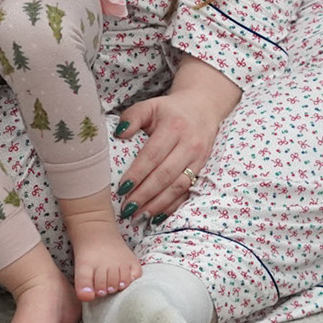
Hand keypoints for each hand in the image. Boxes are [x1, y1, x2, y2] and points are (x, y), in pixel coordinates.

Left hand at [111, 77, 230, 219]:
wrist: (203, 108)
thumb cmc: (170, 110)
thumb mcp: (150, 106)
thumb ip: (132, 116)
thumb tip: (119, 134)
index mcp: (174, 127)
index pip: (153, 155)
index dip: (137, 173)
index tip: (121, 188)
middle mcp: (189, 144)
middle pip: (165, 175)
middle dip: (145, 194)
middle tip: (127, 208)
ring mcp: (199, 159)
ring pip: (178, 187)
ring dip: (157, 204)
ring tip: (139, 216)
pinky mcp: (203, 169)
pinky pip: (187, 192)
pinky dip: (172, 206)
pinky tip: (157, 215)